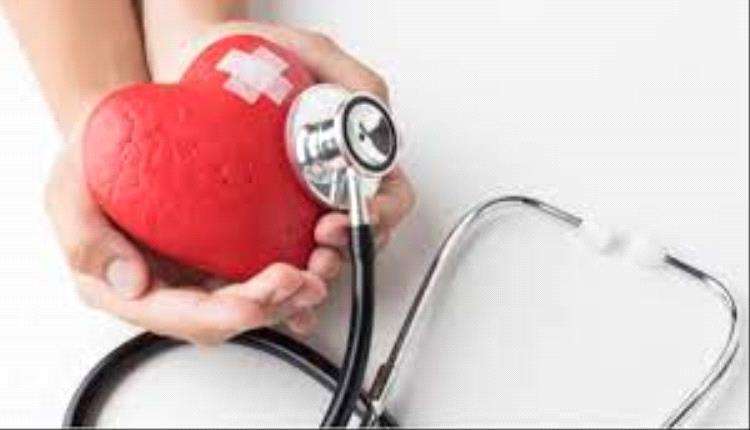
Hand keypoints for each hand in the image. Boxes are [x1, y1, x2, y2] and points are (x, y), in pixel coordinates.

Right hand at [46, 126, 326, 344]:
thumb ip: (85, 237)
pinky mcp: (223, 250)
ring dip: (290, 296)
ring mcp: (198, 270)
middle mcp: (168, 286)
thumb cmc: (91, 159)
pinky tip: (315, 260)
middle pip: (225, 314)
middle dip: (268, 307)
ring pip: (251, 300)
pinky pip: (261, 270)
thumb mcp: (68, 190)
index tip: (251, 303)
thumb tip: (130, 282)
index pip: (179, 315)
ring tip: (319, 274)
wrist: (117, 128)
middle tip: (301, 282)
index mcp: (127, 287)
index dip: (220, 315)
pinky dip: (293, 271)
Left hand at [207, 23, 415, 275]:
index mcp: (355, 154)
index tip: (354, 213)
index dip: (381, 213)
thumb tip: (374, 113)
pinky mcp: (260, 222)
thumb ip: (352, 78)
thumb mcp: (313, 54)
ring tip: (301, 267)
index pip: (391, 196)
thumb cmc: (256, 55)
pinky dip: (285, 275)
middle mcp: (331, 184)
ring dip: (321, 269)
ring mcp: (297, 206)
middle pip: (363, 234)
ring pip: (327, 254)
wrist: (194, 63)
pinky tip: (275, 279)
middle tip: (323, 242)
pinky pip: (281, 257)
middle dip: (348, 249)